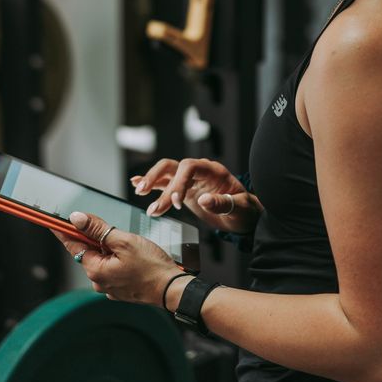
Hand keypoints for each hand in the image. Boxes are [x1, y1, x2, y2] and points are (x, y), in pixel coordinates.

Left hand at [52, 211, 188, 304]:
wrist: (170, 288)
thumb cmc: (151, 266)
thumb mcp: (124, 241)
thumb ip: (98, 229)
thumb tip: (77, 219)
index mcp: (95, 270)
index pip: (74, 246)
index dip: (64, 231)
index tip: (53, 221)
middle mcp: (98, 281)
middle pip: (89, 252)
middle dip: (96, 238)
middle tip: (110, 228)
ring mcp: (109, 287)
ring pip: (102, 260)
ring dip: (109, 249)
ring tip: (130, 245)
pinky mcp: (120, 289)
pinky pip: (112, 269)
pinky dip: (117, 259)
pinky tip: (132, 256)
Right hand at [131, 157, 261, 234]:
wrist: (244, 215)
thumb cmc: (245, 210)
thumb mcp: (240, 208)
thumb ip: (223, 203)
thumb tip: (204, 200)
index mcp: (213, 171)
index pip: (189, 167)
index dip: (179, 182)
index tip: (175, 203)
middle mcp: (199, 171)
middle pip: (173, 166)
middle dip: (156, 178)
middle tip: (144, 194)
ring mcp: (190, 180)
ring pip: (165, 173)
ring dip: (151, 182)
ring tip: (139, 194)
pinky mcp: (183, 189)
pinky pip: (164, 183)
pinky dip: (151, 183)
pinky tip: (136, 185)